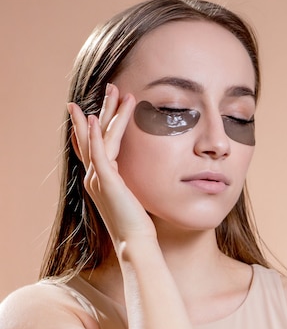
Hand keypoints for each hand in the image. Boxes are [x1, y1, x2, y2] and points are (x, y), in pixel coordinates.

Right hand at [69, 84, 156, 248]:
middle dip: (102, 109)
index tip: (93, 107)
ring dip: (107, 111)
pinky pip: (99, 152)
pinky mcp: (107, 181)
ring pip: (99, 137)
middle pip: (95, 135)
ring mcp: (98, 178)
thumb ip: (136, 182)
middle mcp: (95, 176)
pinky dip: (97, 135)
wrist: (136, 241)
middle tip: (109, 87)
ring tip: (114, 90)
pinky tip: (97, 118)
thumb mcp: (136, 196)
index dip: (93, 125)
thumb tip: (150, 173)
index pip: (94, 146)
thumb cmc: (140, 224)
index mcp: (102, 180)